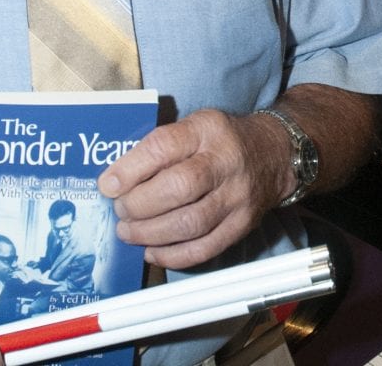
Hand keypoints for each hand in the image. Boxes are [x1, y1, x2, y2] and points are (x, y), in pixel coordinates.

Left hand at [97, 109, 289, 269]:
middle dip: (138, 205)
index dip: (131, 169)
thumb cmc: (220, 141)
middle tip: (120, 210)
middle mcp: (226, 161)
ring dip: (150, 233)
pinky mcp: (242, 225)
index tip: (108, 185)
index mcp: (207, 130)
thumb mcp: (193, 125)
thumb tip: (115, 180)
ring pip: (190, 224)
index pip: (164, 147)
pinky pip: (205, 249)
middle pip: (178, 188)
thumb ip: (158, 147)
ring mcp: (237, 196)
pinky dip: (172, 256)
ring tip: (128, 231)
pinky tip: (152, 250)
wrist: (273, 154)